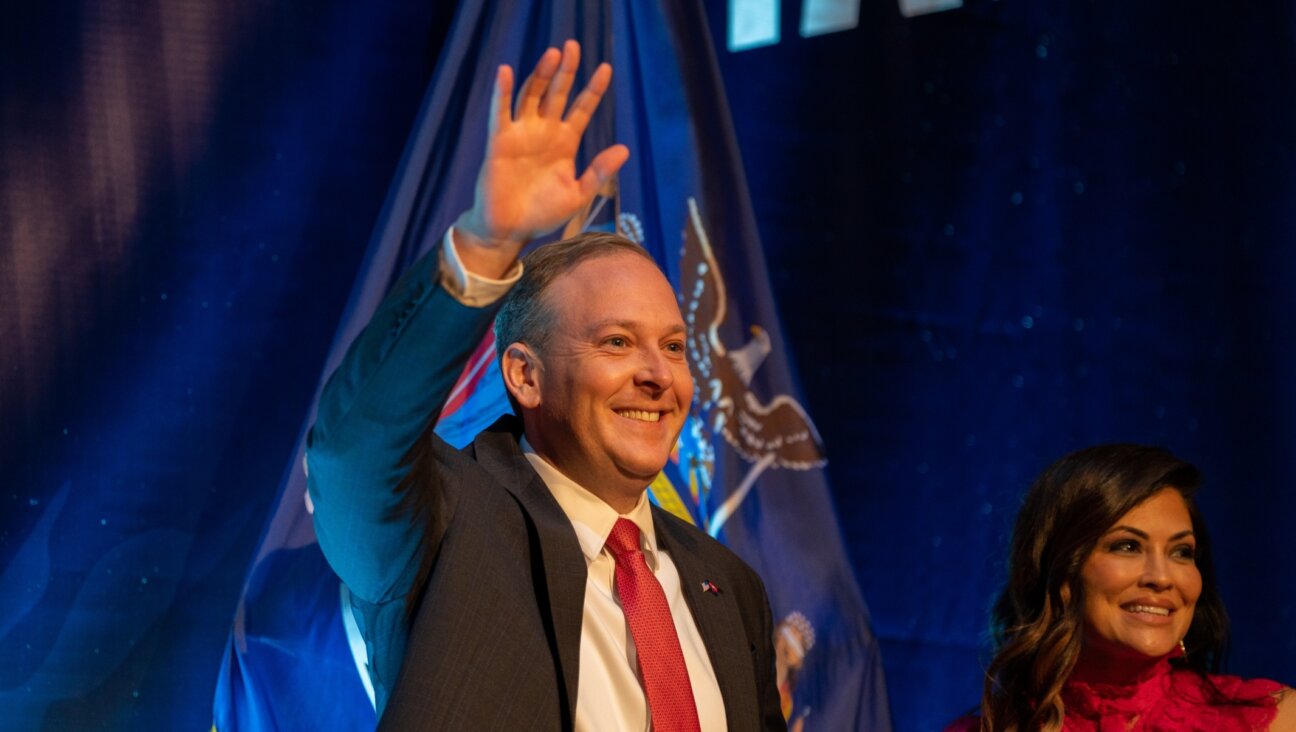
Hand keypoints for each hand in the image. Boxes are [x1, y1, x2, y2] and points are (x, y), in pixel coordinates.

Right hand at [455, 40, 628, 276]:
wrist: (510, 229)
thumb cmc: (543, 213)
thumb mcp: (578, 194)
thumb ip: (599, 172)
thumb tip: (624, 149)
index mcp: (565, 143)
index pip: (582, 108)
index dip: (593, 89)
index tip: (606, 68)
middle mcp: (544, 132)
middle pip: (557, 93)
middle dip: (566, 71)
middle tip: (574, 46)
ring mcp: (521, 134)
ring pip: (531, 96)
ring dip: (541, 75)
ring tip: (553, 54)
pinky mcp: (499, 141)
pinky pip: (501, 112)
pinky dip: (502, 92)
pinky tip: (505, 71)